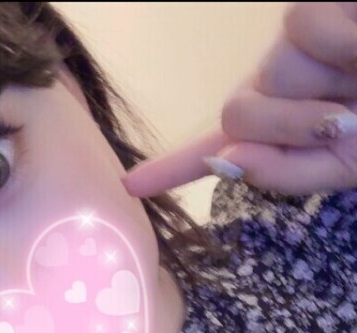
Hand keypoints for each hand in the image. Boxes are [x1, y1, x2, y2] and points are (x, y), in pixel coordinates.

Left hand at [124, 2, 356, 197]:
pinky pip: (302, 26)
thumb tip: (224, 161)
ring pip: (269, 71)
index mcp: (289, 129)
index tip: (130, 184)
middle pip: (238, 114)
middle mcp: (284, 85)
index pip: (221, 148)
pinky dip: (342, 44)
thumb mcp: (351, 167)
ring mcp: (298, 44)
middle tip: (341, 127)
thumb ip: (289, 172)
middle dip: (287, 129)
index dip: (171, 168)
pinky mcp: (314, 9)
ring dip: (321, 91)